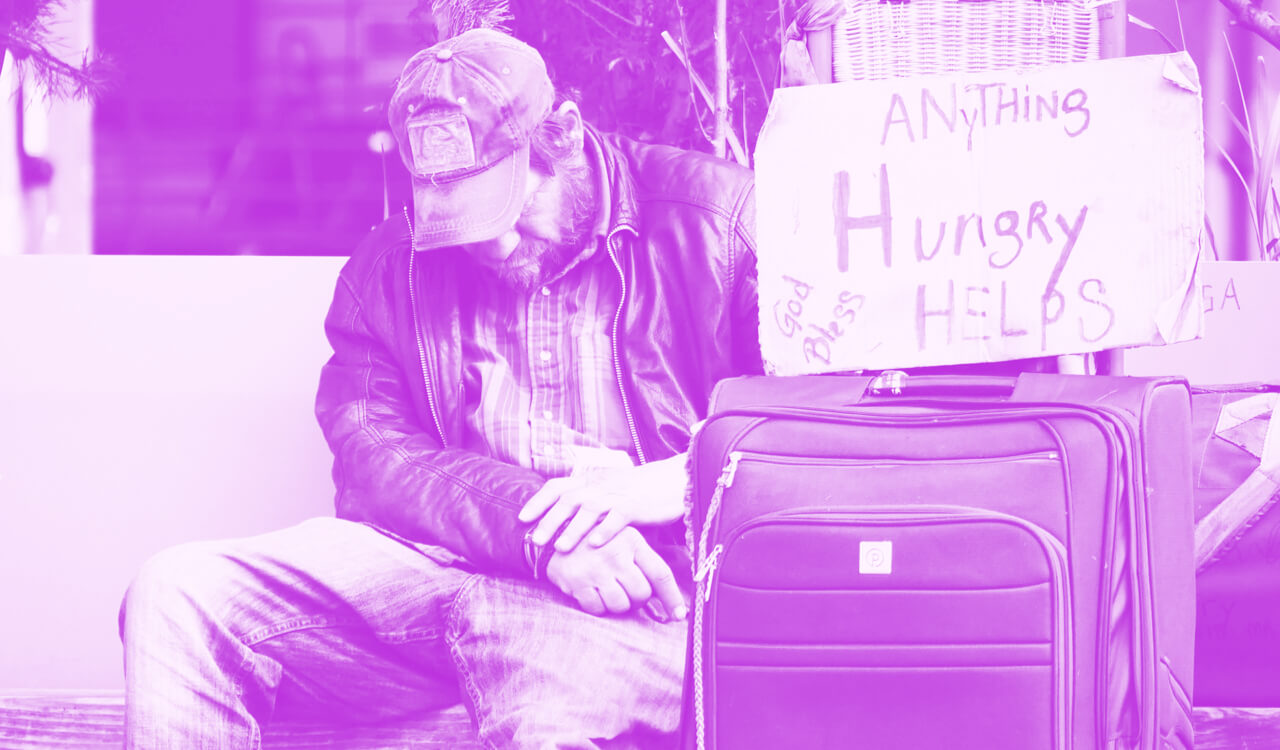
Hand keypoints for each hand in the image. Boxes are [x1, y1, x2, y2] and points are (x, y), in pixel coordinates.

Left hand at [518, 454, 687, 552]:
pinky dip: (605, 530)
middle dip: (549, 519)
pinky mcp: (636, 505)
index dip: (538, 501)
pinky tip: (594, 545)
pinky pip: (618, 517)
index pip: (558, 486)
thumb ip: (588, 501)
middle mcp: (601, 485)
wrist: (673, 481)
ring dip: (572, 528)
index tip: (523, 518)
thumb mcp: (608, 492)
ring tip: (559, 547)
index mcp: (591, 481)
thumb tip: (562, 518)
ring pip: (590, 508)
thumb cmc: (638, 491)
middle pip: (569, 499)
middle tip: (535, 540)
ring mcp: (618, 494)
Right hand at [544, 526, 687, 619]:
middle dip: (638, 599)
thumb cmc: (597, 539)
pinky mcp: (577, 583)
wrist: (554, 533)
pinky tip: (595, 593)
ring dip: (619, 605)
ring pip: (621, 605)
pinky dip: (599, 607)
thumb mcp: (624, 538)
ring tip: (610, 591)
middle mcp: (615, 555)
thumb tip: (665, 595)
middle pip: (642, 594)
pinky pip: (598, 609)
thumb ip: (644, 560)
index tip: (679, 615)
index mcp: (631, 541)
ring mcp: (595, 570)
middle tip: (628, 592)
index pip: (660, 574)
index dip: (672, 598)